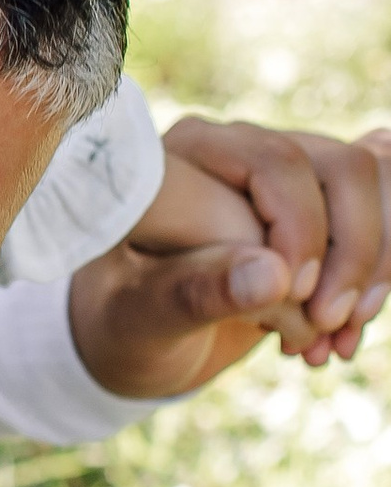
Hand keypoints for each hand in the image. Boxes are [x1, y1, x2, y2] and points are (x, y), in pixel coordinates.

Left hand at [70, 113, 390, 397]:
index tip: (293, 297)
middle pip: (343, 168)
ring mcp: (285, 169)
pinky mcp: (318, 200)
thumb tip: (274, 277)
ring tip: (333, 340)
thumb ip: (195, 293)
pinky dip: (380, 271)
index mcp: (183, 156)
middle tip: (323, 327)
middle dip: (352, 255)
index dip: (302, 229)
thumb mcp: (139, 319)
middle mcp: (238, 147)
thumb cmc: (122, 322)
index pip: (276, 164)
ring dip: (374, 266)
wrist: (137, 338)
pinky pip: (381, 206)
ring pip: (372, 184)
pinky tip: (344, 330)